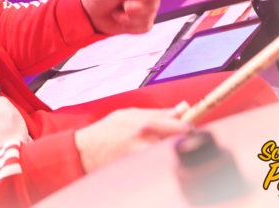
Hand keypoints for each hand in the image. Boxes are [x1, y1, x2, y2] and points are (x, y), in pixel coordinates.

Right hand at [74, 103, 189, 172]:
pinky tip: (150, 156)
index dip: (190, 128)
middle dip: (184, 141)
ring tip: (161, 147)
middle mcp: (148, 143)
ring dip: (172, 151)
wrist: (87, 151)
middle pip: (181, 144)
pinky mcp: (142, 170)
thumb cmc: (108, 130)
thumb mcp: (131, 114)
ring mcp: (146, 159)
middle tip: (181, 139)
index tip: (190, 127)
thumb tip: (183, 108)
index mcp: (147, 125)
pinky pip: (159, 164)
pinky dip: (160, 160)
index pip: (183, 128)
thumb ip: (159, 113)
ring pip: (171, 155)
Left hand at [80, 0, 170, 34]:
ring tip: (118, 10)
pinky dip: (128, 25)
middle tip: (123, 4)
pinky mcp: (143, 24)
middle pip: (156, 2)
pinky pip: (143, 27)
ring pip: (148, 16)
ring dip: (129, 16)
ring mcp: (148, 11)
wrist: (91, 13)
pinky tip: (120, 18)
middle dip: (136, 6)